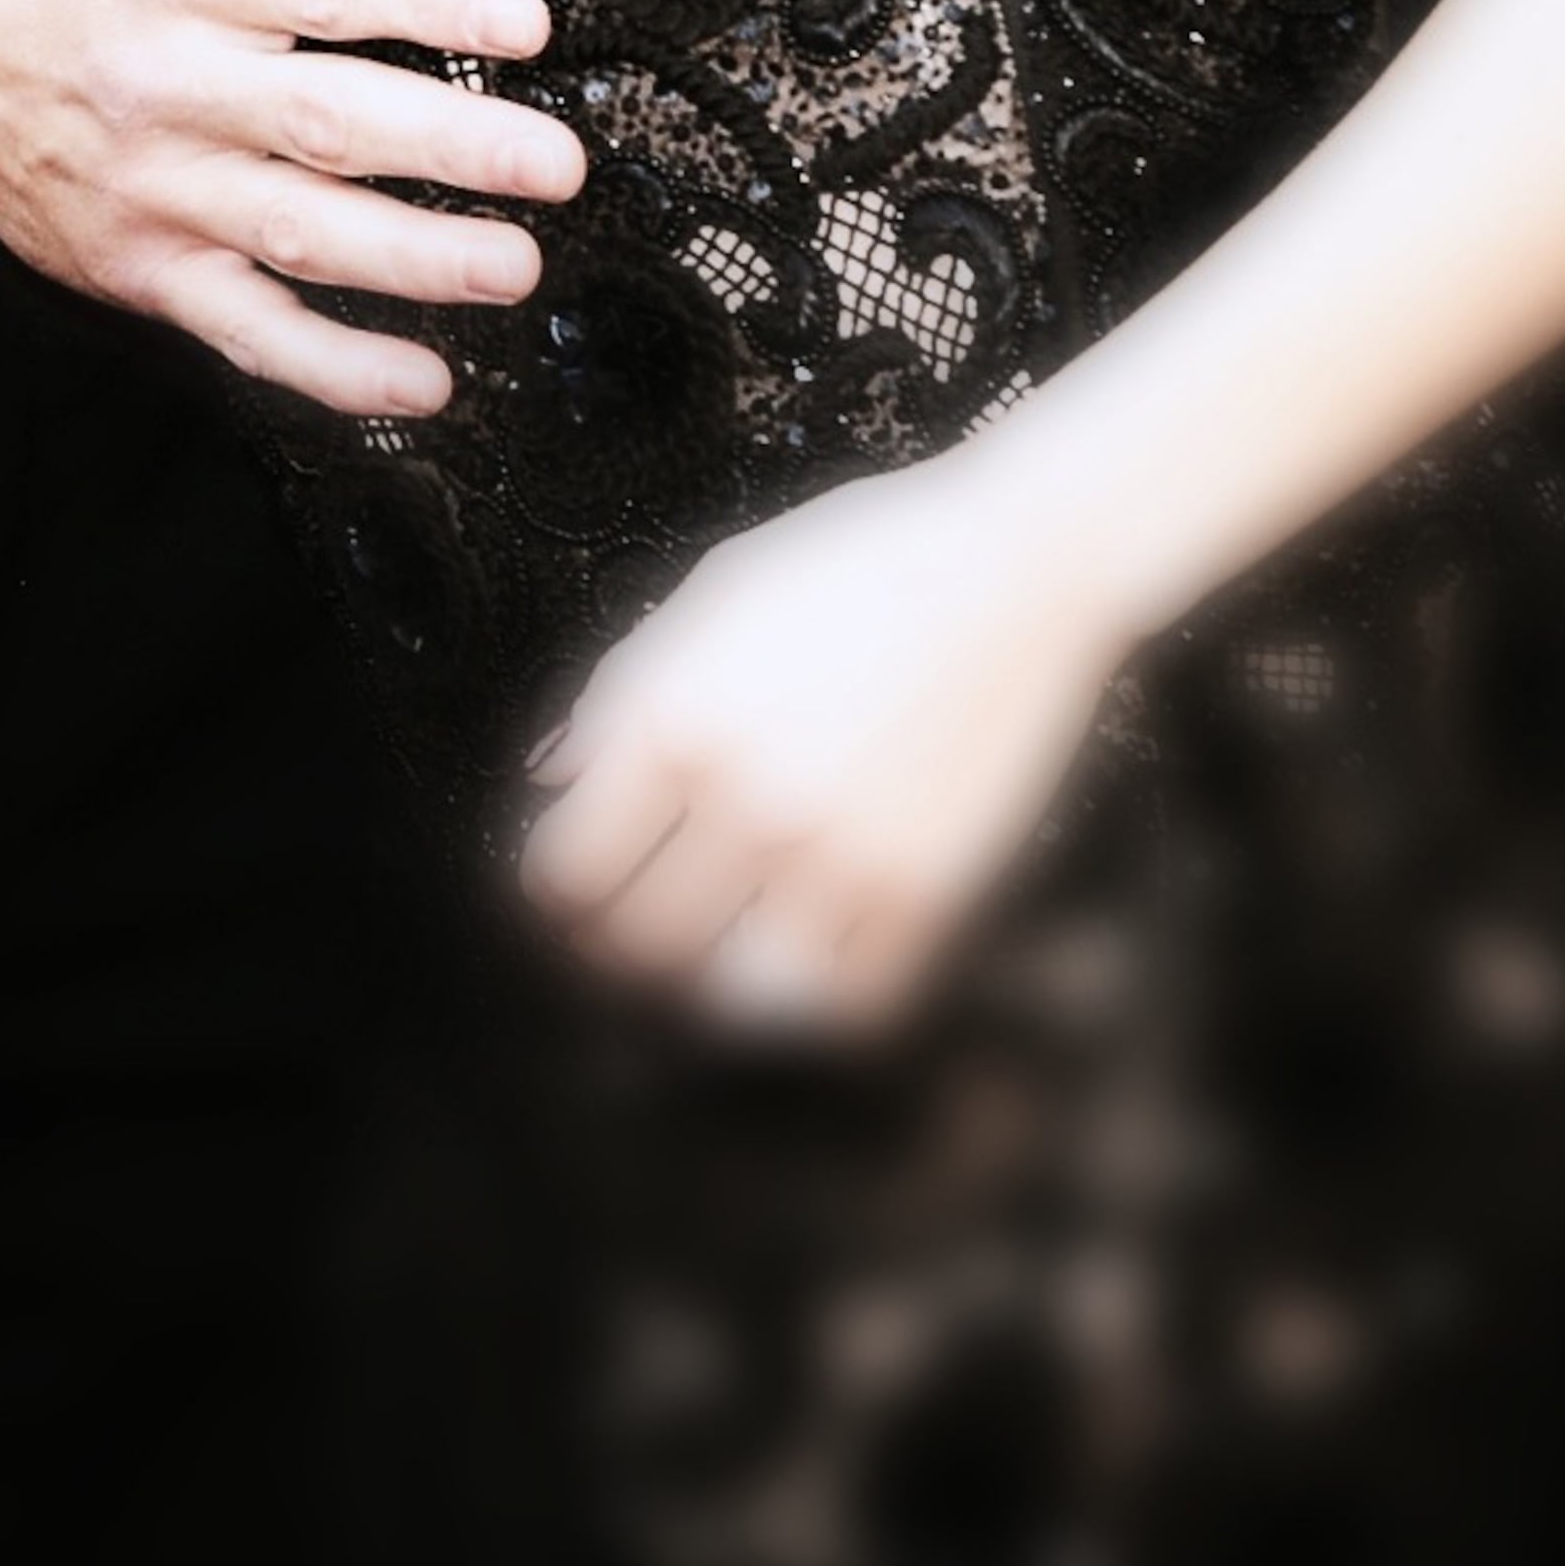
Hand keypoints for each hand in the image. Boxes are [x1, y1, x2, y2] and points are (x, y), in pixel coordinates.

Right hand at [0, 0, 585, 416]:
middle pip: (332, 122)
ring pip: (304, 235)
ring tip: (515, 264)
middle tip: (553, 163)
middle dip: (457, 149)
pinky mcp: (144, 264)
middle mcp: (172, 85)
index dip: (432, 5)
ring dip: (419, 261)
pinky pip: (246, 330)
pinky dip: (334, 367)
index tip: (522, 23)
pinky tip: (417, 379)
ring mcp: (159, 187)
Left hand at [517, 446, 1123, 1036]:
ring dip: (706, 987)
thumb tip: (551, 778)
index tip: (561, 897)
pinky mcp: (923, 895)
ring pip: (732, 996)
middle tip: (619, 938)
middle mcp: (748, 801)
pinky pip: (843, 1004)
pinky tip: (796, 960)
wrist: (1014, 568)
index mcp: (677, 719)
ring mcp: (839, 858)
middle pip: (638, 945)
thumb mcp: (713, 594)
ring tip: (704, 956)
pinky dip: (809, 1003)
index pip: (568, 872)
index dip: (550, 900)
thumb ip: (621, 689)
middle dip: (612, 950)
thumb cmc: (858, 561)